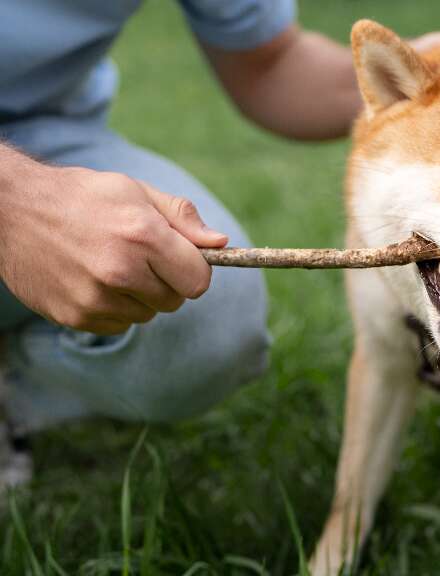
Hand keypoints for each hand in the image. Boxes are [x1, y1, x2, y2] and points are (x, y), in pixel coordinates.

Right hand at [0, 158, 227, 333]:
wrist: (11, 211)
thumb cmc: (83, 196)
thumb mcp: (136, 192)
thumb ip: (182, 219)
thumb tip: (222, 244)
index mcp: (143, 236)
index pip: (199, 281)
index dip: (195, 270)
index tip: (181, 260)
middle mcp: (121, 271)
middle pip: (176, 300)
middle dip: (167, 282)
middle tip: (140, 258)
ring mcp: (96, 298)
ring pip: (148, 314)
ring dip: (140, 296)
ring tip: (111, 265)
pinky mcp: (76, 316)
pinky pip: (119, 325)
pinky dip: (115, 308)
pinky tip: (93, 280)